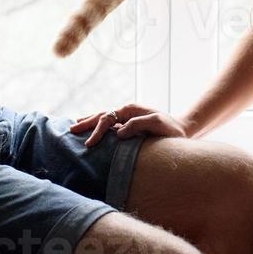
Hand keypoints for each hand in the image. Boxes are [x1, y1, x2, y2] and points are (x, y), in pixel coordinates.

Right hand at [70, 103, 191, 146]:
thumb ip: (138, 125)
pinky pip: (109, 126)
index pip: (108, 118)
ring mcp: (127, 118)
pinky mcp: (128, 126)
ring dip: (89, 122)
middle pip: (101, 115)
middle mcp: (126, 112)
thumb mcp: (157, 124)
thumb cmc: (171, 129)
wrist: (182, 130)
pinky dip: (97, 127)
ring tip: (74, 127)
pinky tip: (90, 131)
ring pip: (103, 118)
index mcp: (131, 109)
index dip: (97, 130)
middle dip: (86, 123)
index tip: (89, 144)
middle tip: (71, 131)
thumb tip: (118, 132)